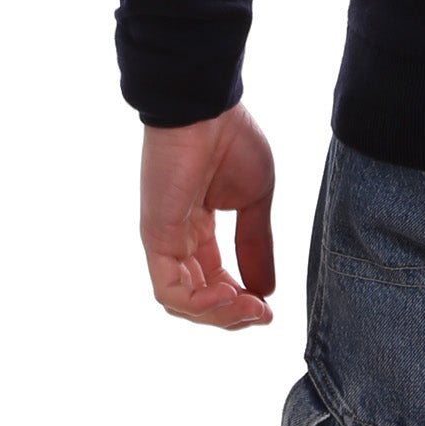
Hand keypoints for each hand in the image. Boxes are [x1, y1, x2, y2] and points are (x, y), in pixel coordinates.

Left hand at [138, 100, 276, 328]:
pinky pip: (170, 289)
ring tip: (249, 308)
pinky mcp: (156, 238)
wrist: (208, 109)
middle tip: (261, 317)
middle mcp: (179, 239)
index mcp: (199, 227)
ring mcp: (164, 240)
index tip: (268, 310)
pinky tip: (229, 293)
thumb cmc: (232, 140)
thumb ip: (257, 244)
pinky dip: (199, 303)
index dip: (241, 299)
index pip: (215, 279)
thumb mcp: (256, 199)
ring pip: (183, 301)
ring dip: (219, 314)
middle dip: (231, 314)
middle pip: (199, 297)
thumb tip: (266, 291)